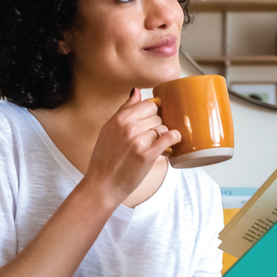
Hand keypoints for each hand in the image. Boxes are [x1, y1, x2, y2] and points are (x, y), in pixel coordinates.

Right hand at [84, 88, 180, 203]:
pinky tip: (173, 141)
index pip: (147, 104)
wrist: (102, 185)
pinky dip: (174, 138)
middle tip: (151, 137)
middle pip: (157, 116)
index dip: (152, 113)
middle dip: (157, 126)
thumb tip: (136, 91)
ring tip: (155, 145)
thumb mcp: (108, 129)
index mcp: (118, 119)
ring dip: (162, 135)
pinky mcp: (147, 155)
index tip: (152, 122)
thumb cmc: (105, 159)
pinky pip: (168, 138)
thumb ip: (124, 110)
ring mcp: (138, 140)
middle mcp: (128, 127)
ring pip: (162, 127)